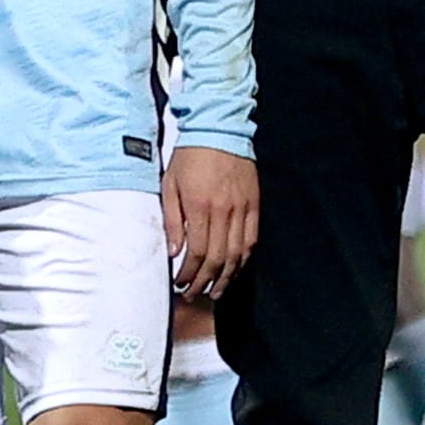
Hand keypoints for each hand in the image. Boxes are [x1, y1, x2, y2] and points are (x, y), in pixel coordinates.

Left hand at [163, 146, 258, 299]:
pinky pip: (252, 239)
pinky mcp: (254, 204)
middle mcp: (223, 211)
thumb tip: (174, 251)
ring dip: (226, 277)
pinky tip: (235, 270)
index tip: (180, 283)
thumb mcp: (170, 185)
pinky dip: (244, 258)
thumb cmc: (189, 156)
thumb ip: (172, 220)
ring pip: (237, 253)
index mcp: (200, 206)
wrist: (218, 129)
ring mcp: (242, 208)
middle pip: (218, 259)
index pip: (197, 252)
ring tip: (215, 292)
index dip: (189, 273)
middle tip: (195, 295)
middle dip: (205, 282)